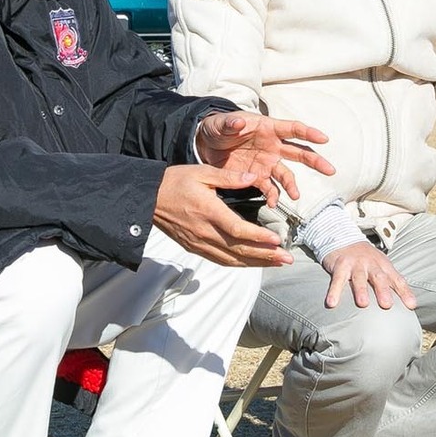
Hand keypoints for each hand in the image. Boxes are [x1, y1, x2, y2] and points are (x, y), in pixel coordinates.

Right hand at [153, 164, 293, 267]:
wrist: (148, 198)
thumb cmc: (174, 183)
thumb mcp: (202, 172)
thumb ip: (229, 177)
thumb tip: (253, 176)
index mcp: (208, 211)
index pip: (238, 229)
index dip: (258, 237)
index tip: (276, 240)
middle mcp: (205, 231)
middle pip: (239, 249)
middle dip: (266, 256)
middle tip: (287, 258)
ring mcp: (199, 243)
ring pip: (232, 259)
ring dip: (256, 263)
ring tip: (276, 263)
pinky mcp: (195, 247)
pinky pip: (220, 260)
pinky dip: (239, 264)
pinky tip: (253, 263)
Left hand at [194, 111, 333, 208]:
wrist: (205, 144)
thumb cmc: (217, 128)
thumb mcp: (220, 124)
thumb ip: (229, 124)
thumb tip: (239, 122)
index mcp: (268, 128)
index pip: (293, 129)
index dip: (309, 133)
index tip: (324, 139)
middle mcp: (273, 146)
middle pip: (299, 153)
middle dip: (315, 161)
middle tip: (330, 170)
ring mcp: (267, 163)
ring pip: (286, 174)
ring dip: (292, 185)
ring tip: (295, 196)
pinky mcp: (257, 177)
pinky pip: (269, 188)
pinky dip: (273, 196)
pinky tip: (273, 204)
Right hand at [320, 240, 414, 309]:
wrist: (343, 237)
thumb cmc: (365, 259)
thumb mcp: (381, 266)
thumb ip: (393, 282)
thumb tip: (411, 304)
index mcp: (384, 265)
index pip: (396, 279)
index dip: (404, 292)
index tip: (411, 306)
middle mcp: (371, 264)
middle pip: (379, 277)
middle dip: (383, 290)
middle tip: (387, 305)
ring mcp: (355, 264)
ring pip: (359, 278)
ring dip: (360, 290)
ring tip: (362, 304)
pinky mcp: (340, 265)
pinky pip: (337, 279)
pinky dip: (334, 291)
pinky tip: (332, 303)